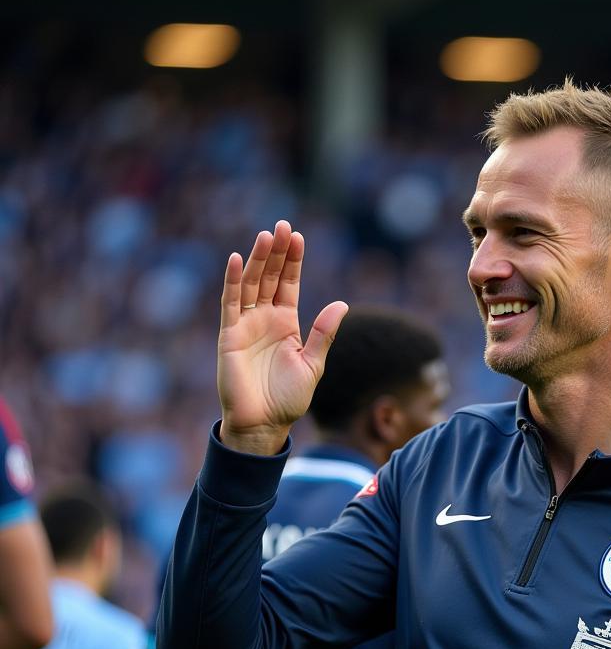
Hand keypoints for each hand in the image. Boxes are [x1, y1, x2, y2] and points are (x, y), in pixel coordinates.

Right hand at [218, 220, 347, 453]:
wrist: (264, 423)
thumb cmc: (288, 399)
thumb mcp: (313, 364)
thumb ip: (324, 333)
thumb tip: (342, 303)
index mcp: (286, 324)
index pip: (289, 284)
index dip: (293, 261)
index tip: (298, 236)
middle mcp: (265, 319)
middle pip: (270, 277)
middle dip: (277, 252)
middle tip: (282, 225)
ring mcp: (246, 325)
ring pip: (252, 284)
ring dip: (258, 260)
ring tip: (267, 235)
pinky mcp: (230, 335)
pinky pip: (231, 303)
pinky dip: (234, 281)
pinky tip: (238, 259)